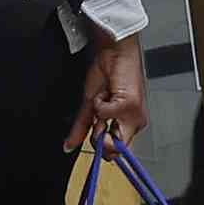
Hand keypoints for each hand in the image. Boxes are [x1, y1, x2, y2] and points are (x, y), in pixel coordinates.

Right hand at [72, 28, 147, 155]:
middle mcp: (135, 124)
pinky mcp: (130, 106)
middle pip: (114, 150)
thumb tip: (68, 146)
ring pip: (110, 136)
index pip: (116, 152)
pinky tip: (107, 92)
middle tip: (99, 116)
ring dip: (99, 117)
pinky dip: (99, 103)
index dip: (102, 148)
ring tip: (105, 99)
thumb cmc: (106, 74)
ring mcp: (135, 117)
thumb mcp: (90, 106)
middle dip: (99, 135)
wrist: (114, 52)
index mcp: (127, 125)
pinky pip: (105, 115)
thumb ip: (81, 128)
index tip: (95, 133)